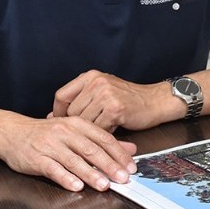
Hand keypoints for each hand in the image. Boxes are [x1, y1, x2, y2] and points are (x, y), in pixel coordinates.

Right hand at [0, 114, 137, 191]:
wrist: (11, 132)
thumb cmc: (46, 133)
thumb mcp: (75, 131)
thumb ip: (102, 140)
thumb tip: (130, 149)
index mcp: (77, 124)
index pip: (103, 139)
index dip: (119, 153)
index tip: (131, 167)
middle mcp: (65, 133)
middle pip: (91, 150)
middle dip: (110, 165)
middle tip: (123, 178)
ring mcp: (50, 145)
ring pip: (74, 160)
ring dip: (91, 174)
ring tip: (104, 185)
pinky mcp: (36, 158)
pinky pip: (53, 169)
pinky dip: (65, 178)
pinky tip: (76, 186)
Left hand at [51, 70, 173, 130]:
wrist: (156, 101)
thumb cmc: (129, 99)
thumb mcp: (103, 90)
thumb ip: (81, 99)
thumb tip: (53, 115)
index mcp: (91, 76)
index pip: (61, 95)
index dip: (59, 112)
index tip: (63, 123)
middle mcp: (97, 82)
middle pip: (71, 112)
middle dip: (79, 124)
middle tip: (90, 128)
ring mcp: (106, 95)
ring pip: (84, 122)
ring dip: (92, 129)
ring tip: (104, 125)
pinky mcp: (115, 109)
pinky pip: (98, 128)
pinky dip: (103, 133)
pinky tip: (113, 127)